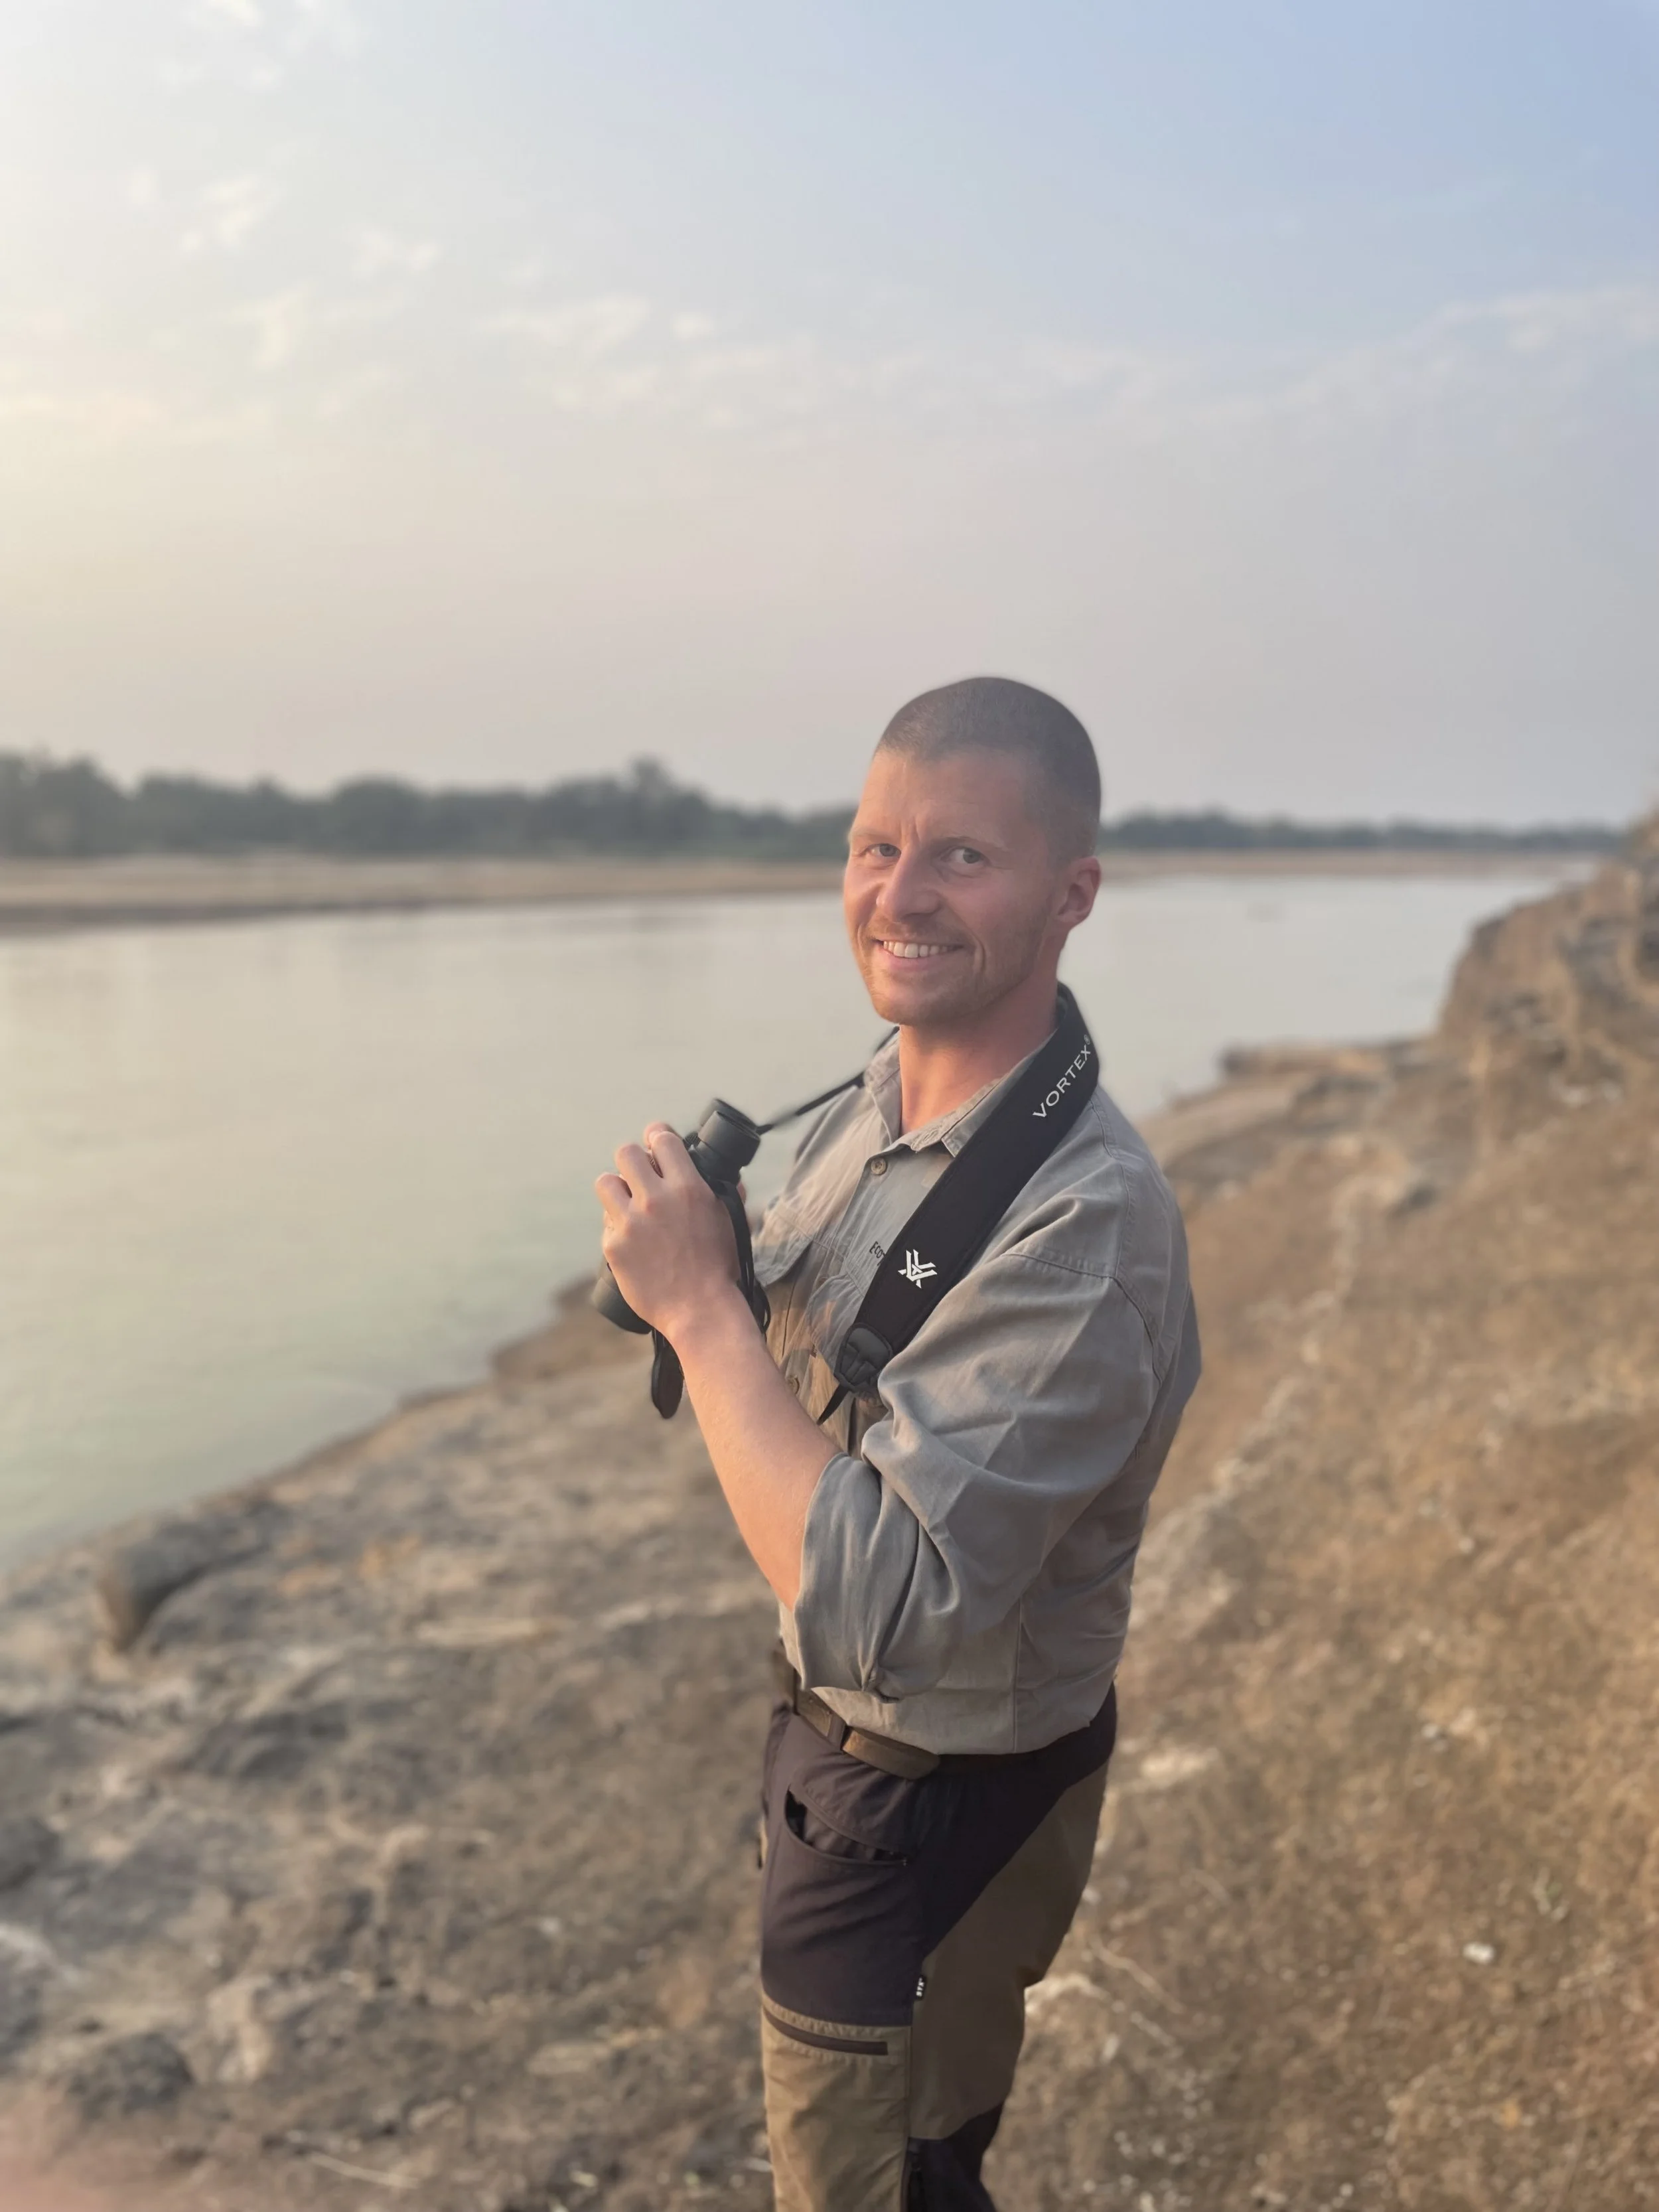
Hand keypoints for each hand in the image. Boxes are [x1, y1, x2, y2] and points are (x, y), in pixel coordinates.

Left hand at [595, 1124, 739, 1339]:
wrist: (700, 1310)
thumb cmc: (719, 1268)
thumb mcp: (730, 1222)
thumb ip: (726, 1192)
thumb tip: (728, 1176)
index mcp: (688, 1187)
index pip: (661, 1139)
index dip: (657, 1136)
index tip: (656, 1141)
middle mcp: (656, 1199)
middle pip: (627, 1153)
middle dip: (635, 1161)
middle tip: (641, 1176)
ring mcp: (631, 1222)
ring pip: (606, 1182)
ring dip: (618, 1189)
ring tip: (629, 1204)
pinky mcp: (613, 1245)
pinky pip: (606, 1221)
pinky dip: (617, 1226)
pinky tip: (631, 1239)